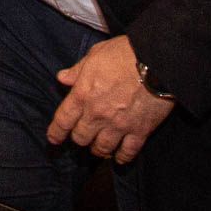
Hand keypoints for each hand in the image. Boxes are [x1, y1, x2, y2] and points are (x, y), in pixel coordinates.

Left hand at [47, 35, 174, 164]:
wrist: (156, 59)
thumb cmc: (125, 52)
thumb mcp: (96, 54)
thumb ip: (78, 70)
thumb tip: (62, 78)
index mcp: (83, 94)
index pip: (62, 120)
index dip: (56, 132)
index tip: (54, 138)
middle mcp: (97, 114)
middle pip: (81, 138)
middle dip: (79, 138)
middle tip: (84, 135)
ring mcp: (119, 125)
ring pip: (102, 149)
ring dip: (99, 149)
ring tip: (100, 148)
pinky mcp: (140, 130)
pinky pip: (128, 152)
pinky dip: (122, 157)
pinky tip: (119, 157)